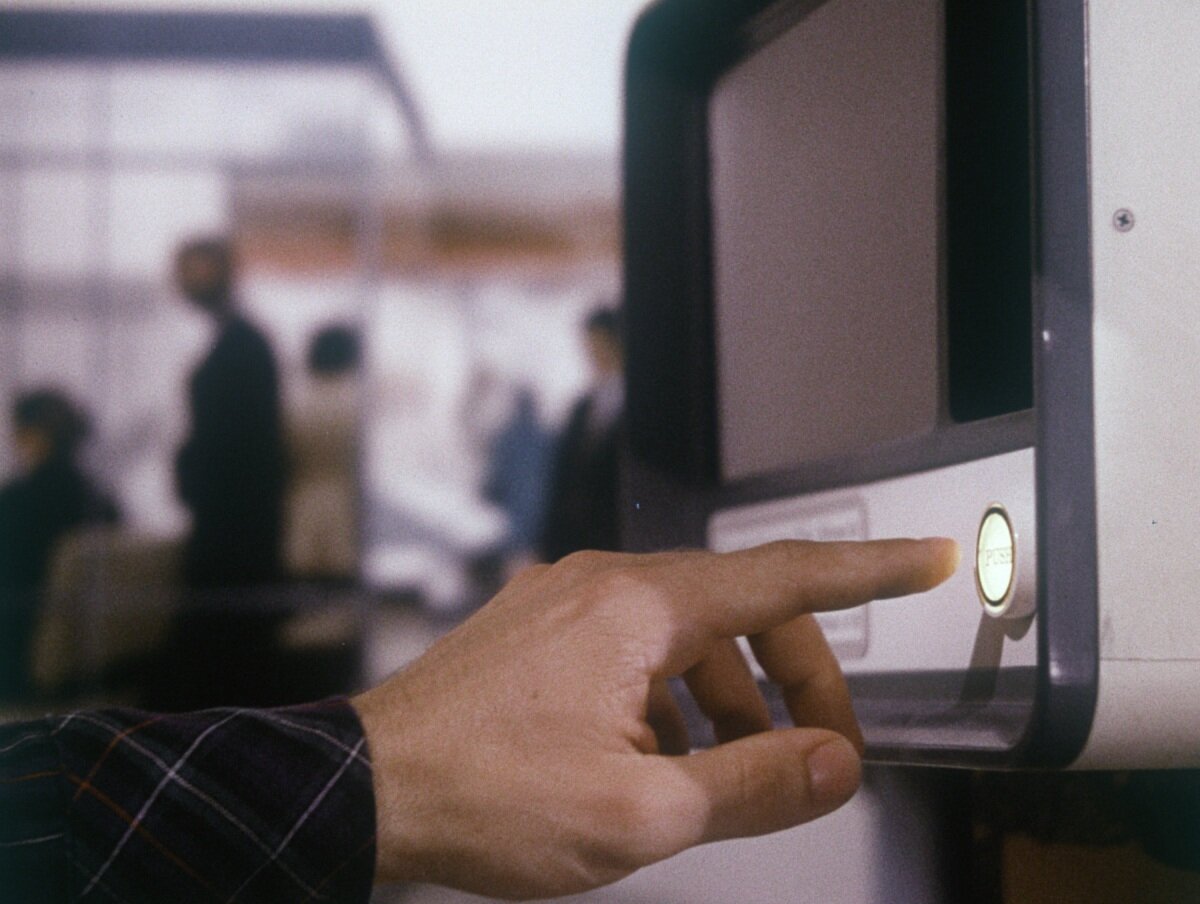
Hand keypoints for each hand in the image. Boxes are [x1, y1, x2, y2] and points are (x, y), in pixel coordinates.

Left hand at [352, 538, 958, 898]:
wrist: (365, 787)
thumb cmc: (484, 795)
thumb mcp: (643, 812)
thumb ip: (755, 782)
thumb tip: (835, 765)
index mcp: (639, 606)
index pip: (784, 574)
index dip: (868, 570)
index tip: (925, 556)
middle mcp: (604, 581)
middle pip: (742, 611)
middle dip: (797, 679)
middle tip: (824, 755)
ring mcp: (566, 599)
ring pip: (688, 632)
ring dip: (731, 696)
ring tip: (734, 773)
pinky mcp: (541, 627)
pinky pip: (636, 645)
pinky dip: (673, 695)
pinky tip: (664, 757)